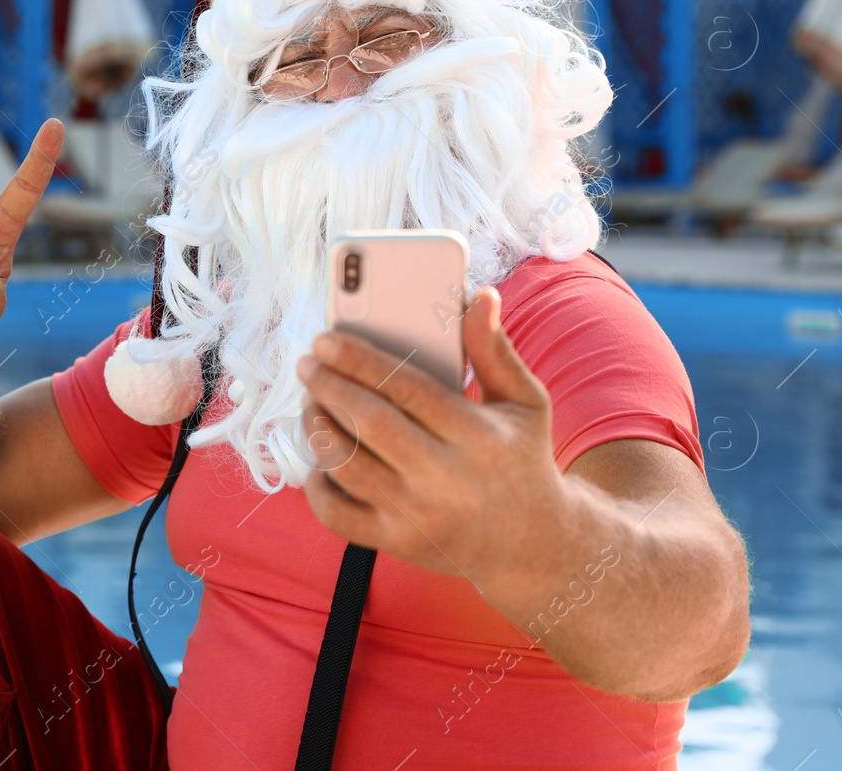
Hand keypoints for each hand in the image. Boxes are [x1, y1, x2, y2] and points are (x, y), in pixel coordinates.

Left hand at [296, 287, 571, 598]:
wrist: (533, 546)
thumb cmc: (520, 458)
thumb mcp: (524, 402)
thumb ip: (495, 349)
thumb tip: (481, 295)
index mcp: (478, 436)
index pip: (407, 388)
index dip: (360, 360)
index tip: (326, 339)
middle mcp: (446, 479)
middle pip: (370, 424)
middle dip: (328, 387)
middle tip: (308, 364)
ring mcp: (418, 515)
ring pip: (346, 465)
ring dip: (317, 427)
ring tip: (311, 400)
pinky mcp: (396, 542)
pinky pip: (337, 514)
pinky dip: (317, 485)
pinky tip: (320, 458)